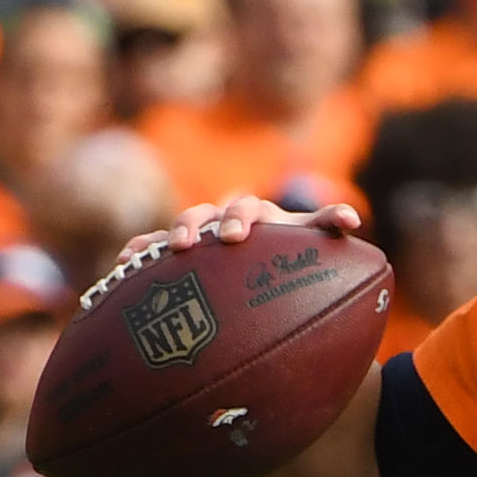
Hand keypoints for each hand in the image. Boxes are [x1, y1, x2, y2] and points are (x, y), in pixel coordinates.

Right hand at [133, 192, 363, 270]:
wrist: (272, 269)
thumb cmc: (293, 255)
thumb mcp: (311, 243)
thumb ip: (329, 226)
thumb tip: (354, 219)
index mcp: (256, 215)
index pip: (246, 207)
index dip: (239, 218)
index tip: (236, 238)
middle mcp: (223, 220)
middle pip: (204, 214)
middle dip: (194, 225)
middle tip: (189, 246)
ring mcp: (201, 236)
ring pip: (175, 231)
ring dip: (162, 239)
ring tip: (144, 255)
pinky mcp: (180, 254)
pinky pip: (155, 250)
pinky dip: (139, 254)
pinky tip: (122, 266)